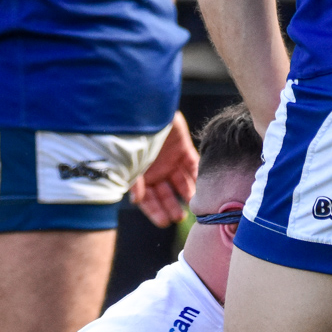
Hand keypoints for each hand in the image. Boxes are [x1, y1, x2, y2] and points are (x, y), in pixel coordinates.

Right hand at [128, 111, 198, 227]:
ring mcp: (169, 161)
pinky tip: (201, 186)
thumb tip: (135, 201)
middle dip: (172, 206)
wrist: (144, 109)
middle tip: (180, 218)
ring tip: (194, 203)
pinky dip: (196, 176)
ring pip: (181, 183)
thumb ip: (134, 181)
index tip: (164, 223)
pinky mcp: (183, 149)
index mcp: (140, 176)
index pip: (148, 200)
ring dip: (187, 194)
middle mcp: (155, 171)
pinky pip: (192, 166)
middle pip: (165, 194)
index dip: (155, 211)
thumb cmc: (132, 136)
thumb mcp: (130, 161)